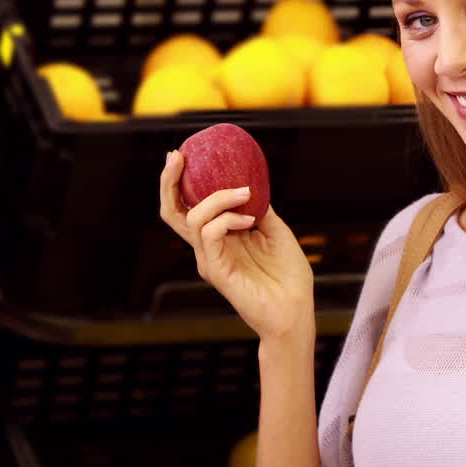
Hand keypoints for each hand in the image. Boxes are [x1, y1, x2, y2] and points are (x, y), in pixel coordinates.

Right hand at [159, 150, 314, 341]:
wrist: (297, 311)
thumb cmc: (288, 276)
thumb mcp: (275, 231)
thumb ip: (260, 208)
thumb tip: (251, 182)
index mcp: (219, 238)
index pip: (187, 207)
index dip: (179, 182)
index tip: (182, 155)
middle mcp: (208, 248)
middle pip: (173, 212)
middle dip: (169, 182)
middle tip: (176, 157)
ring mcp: (210, 260)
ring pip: (193, 218)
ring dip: (218, 197)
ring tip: (244, 193)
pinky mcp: (217, 272)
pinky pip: (210, 235)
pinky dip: (227, 219)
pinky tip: (248, 219)